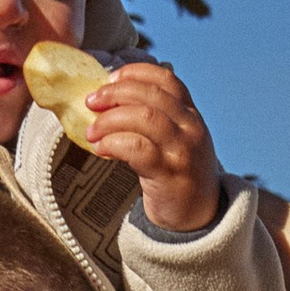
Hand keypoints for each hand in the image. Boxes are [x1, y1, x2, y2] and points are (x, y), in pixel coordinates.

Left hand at [81, 59, 219, 234]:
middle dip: (115, 93)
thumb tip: (107, 101)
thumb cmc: (177, 175)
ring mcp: (182, 150)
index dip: (135, 73)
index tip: (110, 79)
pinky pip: (138, 148)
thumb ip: (154, 118)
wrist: (198, 217)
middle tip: (91, 102)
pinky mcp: (169, 173)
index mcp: (190, 115)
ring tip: (92, 131)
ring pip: (145, 117)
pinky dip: (114, 143)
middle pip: (151, 95)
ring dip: (110, 119)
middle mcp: (191, 127)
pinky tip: (101, 148)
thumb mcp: (175, 140)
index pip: (166, 79)